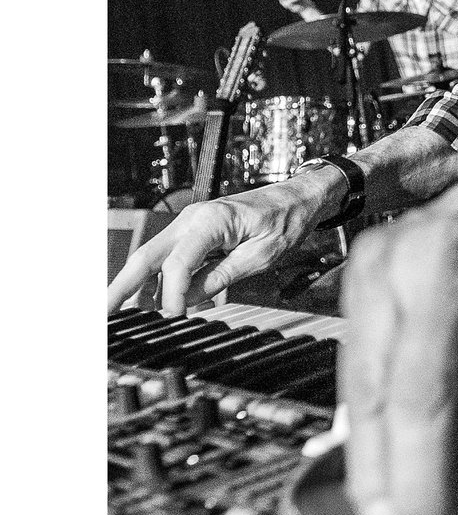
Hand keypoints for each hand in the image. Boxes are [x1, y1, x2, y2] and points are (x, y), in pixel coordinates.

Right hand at [106, 165, 345, 314]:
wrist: (299, 197)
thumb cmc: (287, 220)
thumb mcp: (262, 255)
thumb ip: (222, 276)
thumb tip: (186, 299)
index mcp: (212, 220)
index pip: (177, 264)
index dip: (171, 295)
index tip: (174, 318)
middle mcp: (194, 218)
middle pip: (148, 256)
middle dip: (121, 286)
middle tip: (100, 315)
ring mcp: (191, 223)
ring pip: (154, 257)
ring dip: (137, 286)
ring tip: (118, 315)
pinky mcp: (195, 231)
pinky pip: (170, 257)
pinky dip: (158, 279)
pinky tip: (154, 303)